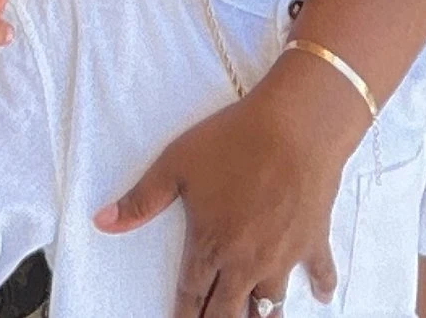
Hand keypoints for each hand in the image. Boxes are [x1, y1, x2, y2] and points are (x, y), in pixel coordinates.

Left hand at [94, 55, 366, 314]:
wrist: (296, 126)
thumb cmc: (234, 140)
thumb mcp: (177, 164)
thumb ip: (141, 200)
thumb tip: (102, 222)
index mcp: (210, 247)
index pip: (191, 295)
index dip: (183, 316)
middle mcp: (245, 263)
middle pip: (227, 312)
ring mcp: (282, 257)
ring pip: (271, 305)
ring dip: (261, 317)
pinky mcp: (313, 241)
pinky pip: (320, 273)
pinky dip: (323, 287)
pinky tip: (323, 298)